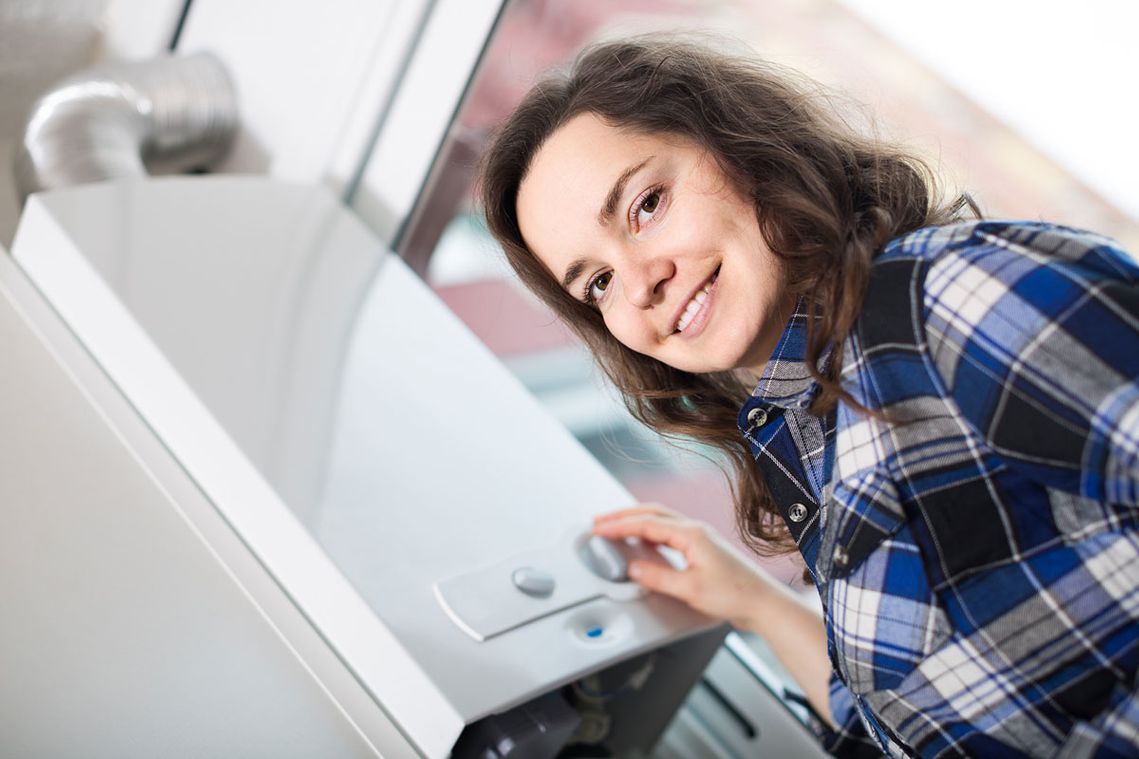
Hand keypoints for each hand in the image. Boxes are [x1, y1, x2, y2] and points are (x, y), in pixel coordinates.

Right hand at [593, 504, 773, 630]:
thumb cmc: (735, 594)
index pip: (646, 524)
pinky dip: (650, 533)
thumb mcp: (690, 588)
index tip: (599, 529)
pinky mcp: (702, 550)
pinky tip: (644, 542)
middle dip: (623, 516)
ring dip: (636, 522)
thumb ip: (658, 577)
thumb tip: (633, 568)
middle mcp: (695, 531)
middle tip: (599, 522)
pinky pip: (669, 533)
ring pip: (660, 521)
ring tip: (615, 527)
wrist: (763, 603)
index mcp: (691, 534)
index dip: (619, 526)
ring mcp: (700, 539)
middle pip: (651, 514)